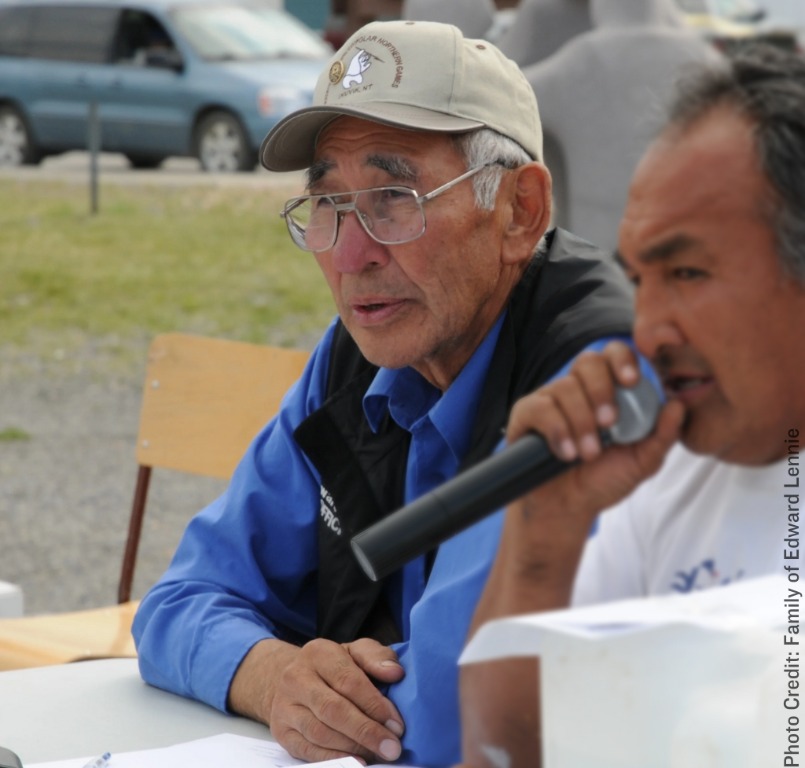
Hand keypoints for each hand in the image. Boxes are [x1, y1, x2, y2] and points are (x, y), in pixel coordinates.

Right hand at [229, 636, 404, 763]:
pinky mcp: (281, 731)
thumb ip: (377, 658)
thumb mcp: (357, 652)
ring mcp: (284, 706)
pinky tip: (355, 762)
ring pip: (319, 732)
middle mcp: (296, 677)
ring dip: (352, 748)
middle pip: (332, 709)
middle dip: (366, 731)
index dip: (374, 705)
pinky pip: (307, 750)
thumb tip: (395, 673)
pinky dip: (332, 759)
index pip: (348, 680)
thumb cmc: (335, 666)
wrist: (295, 678)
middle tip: (392, 748)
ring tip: (377, 754)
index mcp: (318, 653)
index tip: (397, 725)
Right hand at [506, 341, 682, 517]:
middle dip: (601, 391)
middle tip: (610, 423)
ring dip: (581, 422)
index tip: (632, 382)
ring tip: (588, 453)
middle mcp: (577, 388)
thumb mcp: (642, 461)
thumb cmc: (604, 479)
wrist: (568, 507)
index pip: (614, 354)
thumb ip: (662, 435)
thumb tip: (678, 405)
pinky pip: (540, 407)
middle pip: (588, 362)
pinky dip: (557, 430)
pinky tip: (566, 452)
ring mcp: (550, 399)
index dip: (622, 360)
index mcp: (608, 390)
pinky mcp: (526, 414)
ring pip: (564, 387)